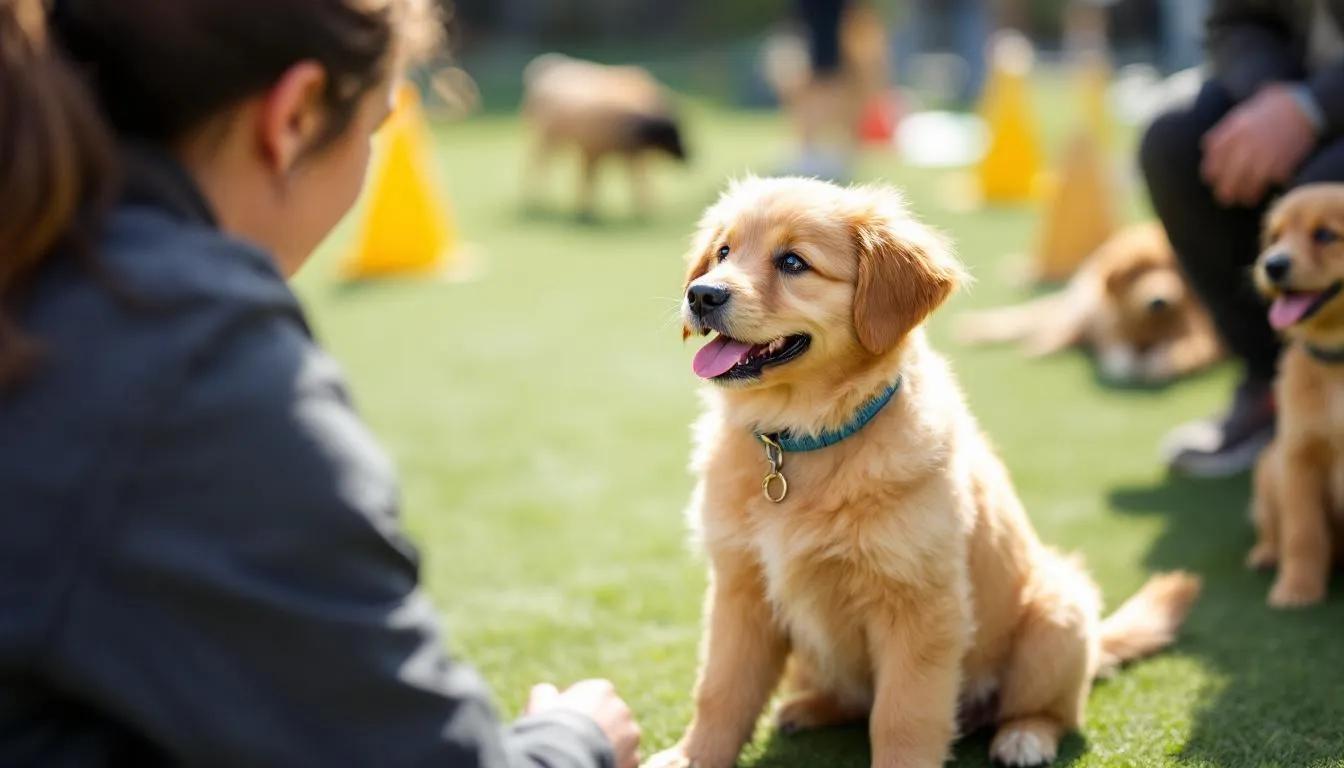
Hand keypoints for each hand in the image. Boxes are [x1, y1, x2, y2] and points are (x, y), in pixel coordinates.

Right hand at [527, 680, 641, 767]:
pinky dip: (615, 762)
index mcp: (601, 690)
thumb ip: (545, 693)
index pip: (595, 696)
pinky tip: (596, 763)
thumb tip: (547, 691)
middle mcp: (621, 708)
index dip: (581, 710)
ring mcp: (631, 734)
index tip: (569, 722)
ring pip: (621, 739)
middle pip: (610, 717)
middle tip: (579, 741)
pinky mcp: (635, 757)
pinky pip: (626, 759)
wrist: (566, 757)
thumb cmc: (552, 728)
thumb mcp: (540, 704)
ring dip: (609, 745)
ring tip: (588, 754)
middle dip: (599, 727)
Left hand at [1201, 83, 1317, 206]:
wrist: (1308, 108)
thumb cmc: (1278, 105)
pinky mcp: (1279, 166)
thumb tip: (1208, 145)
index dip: (1211, 171)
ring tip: (1243, 200)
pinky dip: (1263, 190)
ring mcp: (1261, 157)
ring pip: (1244, 185)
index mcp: (1234, 130)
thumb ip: (1228, 126)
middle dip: (1224, 190)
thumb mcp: (1247, 108)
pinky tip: (1263, 193)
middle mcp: (1244, 145)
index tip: (1211, 179)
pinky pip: (1266, 184)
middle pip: (1226, 176)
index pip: (1213, 158)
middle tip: (1225, 198)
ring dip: (1243, 195)